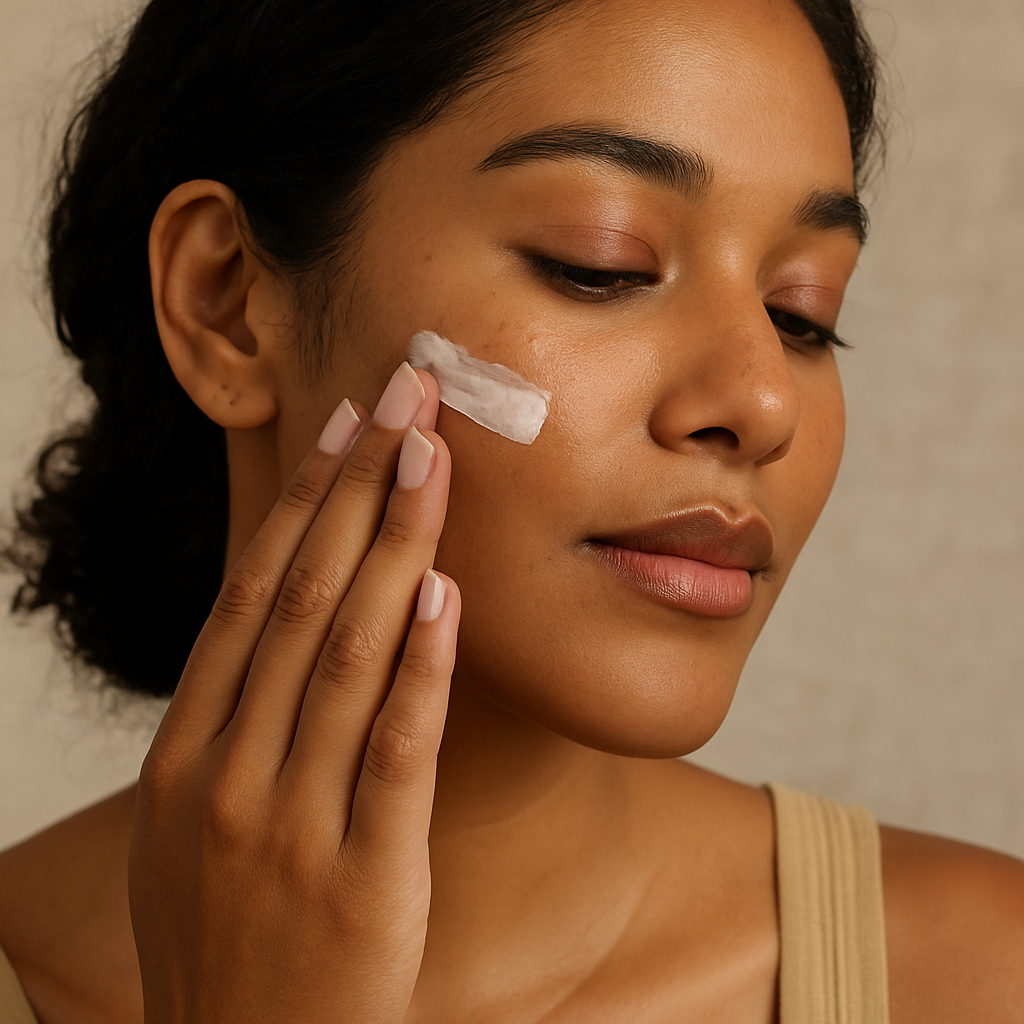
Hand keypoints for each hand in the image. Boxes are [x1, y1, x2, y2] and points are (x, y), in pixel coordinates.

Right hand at [128, 363, 459, 1023]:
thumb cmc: (232, 939)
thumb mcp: (199, 827)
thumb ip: (236, 727)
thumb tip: (287, 618)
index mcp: (187, 753)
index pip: (249, 594)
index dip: (301, 500)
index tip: (346, 423)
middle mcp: (228, 774)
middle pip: (298, 599)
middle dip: (356, 487)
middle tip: (403, 396)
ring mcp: (289, 827)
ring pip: (345, 655)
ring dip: (394, 547)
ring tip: (433, 460)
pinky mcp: (362, 880)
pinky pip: (395, 753)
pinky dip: (420, 669)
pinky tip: (445, 594)